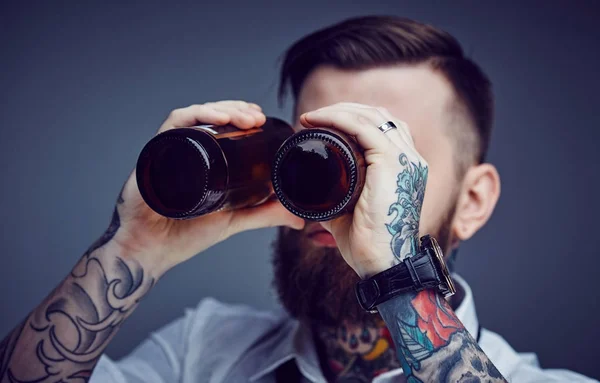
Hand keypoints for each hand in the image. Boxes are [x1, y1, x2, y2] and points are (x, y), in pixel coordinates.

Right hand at [111, 101, 304, 275]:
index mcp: (202, 158)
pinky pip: (175, 123)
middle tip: (258, 117)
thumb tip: (298, 220)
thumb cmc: (187, 234)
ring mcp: (170, 148)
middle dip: (236, 109)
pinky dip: (197, 115)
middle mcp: (186, 149)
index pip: (222, 125)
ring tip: (246, 117)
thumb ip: (265, 215)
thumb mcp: (235, 220)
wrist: (152, 250)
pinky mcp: (155, 152)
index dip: (241, 114)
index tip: (261, 117)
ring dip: (223, 109)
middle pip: (211, 115)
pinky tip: (217, 118)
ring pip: (196, 114)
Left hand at [300, 103, 428, 277]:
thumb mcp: (348, 212)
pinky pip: (365, 129)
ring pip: (372, 117)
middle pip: (379, 116)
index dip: (353, 119)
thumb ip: (335, 198)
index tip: (321, 124)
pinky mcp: (392, 164)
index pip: (383, 128)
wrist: (383, 264)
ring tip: (312, 117)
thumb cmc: (369, 244)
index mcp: (404, 168)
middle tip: (314, 117)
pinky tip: (319, 120)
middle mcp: (409, 159)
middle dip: (345, 110)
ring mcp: (404, 160)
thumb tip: (308, 192)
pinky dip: (340, 119)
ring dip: (340, 111)